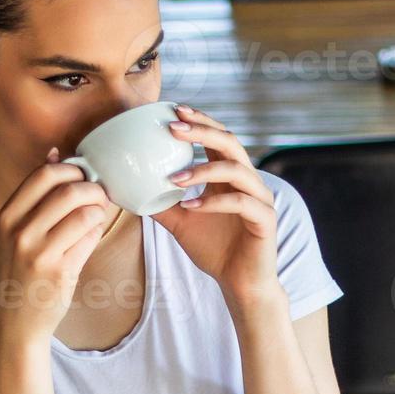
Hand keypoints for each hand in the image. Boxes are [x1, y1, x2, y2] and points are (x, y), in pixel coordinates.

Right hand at [0, 148, 116, 343]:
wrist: (14, 322)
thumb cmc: (18, 272)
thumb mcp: (14, 231)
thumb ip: (35, 195)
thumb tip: (55, 153)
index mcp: (7, 216)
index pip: (44, 174)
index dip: (71, 170)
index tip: (81, 178)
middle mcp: (20, 232)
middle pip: (69, 190)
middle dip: (92, 189)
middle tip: (99, 196)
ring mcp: (40, 252)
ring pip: (84, 213)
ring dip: (99, 211)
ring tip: (97, 216)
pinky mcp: (60, 271)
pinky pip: (90, 238)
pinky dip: (97, 232)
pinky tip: (91, 235)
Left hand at [151, 104, 281, 308]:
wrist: (240, 284)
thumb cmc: (215, 251)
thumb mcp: (180, 223)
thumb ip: (161, 204)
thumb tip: (129, 190)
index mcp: (231, 177)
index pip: (219, 139)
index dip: (200, 122)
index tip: (174, 110)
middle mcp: (248, 182)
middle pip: (230, 143)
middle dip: (202, 131)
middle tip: (173, 127)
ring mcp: (260, 199)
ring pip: (237, 170)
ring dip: (203, 169)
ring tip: (174, 177)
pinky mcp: (265, 219)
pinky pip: (240, 202)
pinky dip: (214, 202)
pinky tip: (191, 207)